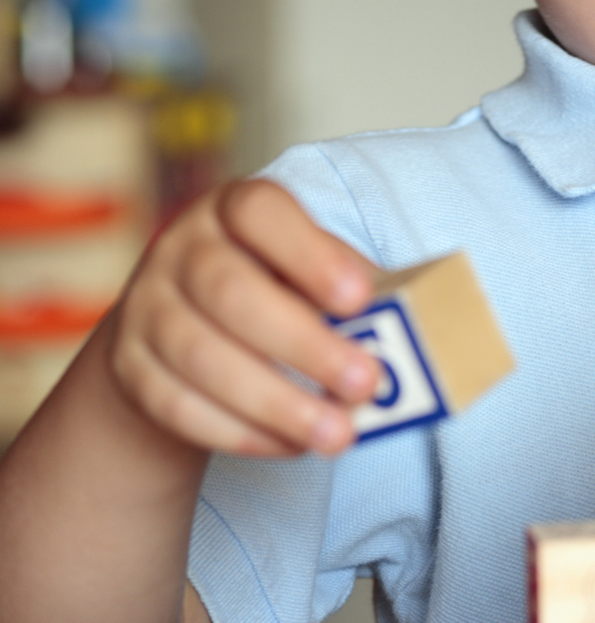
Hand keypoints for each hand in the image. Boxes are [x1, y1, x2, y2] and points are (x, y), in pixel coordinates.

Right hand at [107, 179, 380, 455]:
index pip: (260, 212)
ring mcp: (145, 308)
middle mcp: (180, 250)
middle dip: (304, 345)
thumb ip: (346, 286)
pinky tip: (292, 445)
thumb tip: (406, 325)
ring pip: (201, 358)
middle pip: (231, 293)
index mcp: (233, 209)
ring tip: (339, 434)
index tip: (360, 298)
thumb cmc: (274, 288)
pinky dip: (241, 432)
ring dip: (278, 403)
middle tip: (365, 384)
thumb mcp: (307, 267)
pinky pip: (178, 406)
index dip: (310, 254)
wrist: (176, 329)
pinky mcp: (129, 368)